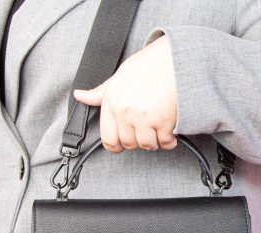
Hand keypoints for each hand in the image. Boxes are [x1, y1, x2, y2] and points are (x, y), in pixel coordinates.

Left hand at [73, 35, 177, 152]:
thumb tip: (80, 96)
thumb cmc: (151, 65)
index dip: (116, 146)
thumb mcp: (121, 76)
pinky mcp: (164, 121)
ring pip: (147, 145)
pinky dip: (169, 140)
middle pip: (129, 144)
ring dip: (154, 141)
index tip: (122, 144)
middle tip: (145, 129)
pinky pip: (165, 142)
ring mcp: (145, 117)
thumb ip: (100, 92)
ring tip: (158, 128)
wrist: (179, 57)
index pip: (108, 138)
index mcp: (112, 101)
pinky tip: (170, 130)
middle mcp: (126, 111)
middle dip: (137, 140)